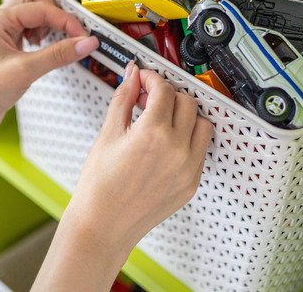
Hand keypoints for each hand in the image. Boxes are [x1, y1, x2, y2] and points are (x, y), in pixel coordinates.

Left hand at [0, 0, 98, 143]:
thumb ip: (58, 55)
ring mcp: (5, 34)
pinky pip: (33, 30)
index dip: (65, 21)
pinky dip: (46, 38)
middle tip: (70, 32)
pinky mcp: (11, 47)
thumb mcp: (25, 71)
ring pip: (36, 13)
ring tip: (55, 44)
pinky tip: (46, 52)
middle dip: (56, 13)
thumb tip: (85, 43)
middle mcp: (0, 22)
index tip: (82, 36)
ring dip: (50, 25)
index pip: (42, 8)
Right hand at [31, 63, 212, 290]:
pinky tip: (168, 141)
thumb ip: (123, 99)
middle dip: (169, 94)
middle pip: (187, 102)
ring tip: (163, 119)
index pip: (164, 90)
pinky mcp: (191, 183)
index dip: (152, 78)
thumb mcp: (107, 135)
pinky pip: (201, 150)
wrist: (103, 226)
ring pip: (202, 124)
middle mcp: (176, 150)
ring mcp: (188, 168)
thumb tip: (132, 77)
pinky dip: (189, 139)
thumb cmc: (99, 188)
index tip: (144, 79)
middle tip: (150, 99)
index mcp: (153, 134)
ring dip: (186, 115)